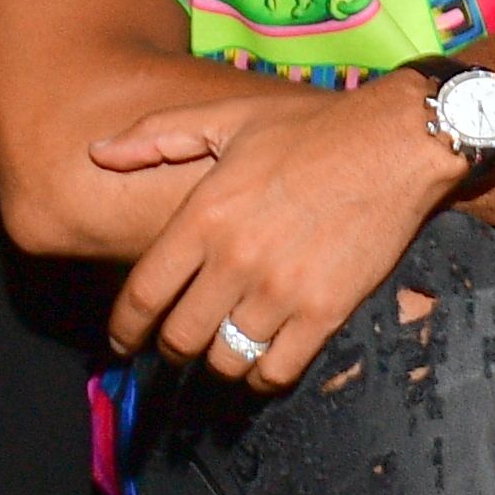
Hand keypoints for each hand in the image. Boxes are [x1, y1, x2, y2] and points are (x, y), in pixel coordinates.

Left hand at [94, 78, 456, 388]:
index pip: (144, 295)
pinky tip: (262, 364)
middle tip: (176, 346)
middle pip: (181, 337)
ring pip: (227, 360)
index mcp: (204, 216)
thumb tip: (97, 153)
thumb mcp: (226, 117)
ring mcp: (282, 291)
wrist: (397, 144)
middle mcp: (235, 260)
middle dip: (170, 349)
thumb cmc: (312, 128)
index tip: (123, 342)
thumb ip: (156, 136)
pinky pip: (279, 370)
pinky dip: (263, 377)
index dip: (125, 329)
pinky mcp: (326, 311)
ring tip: (222, 352)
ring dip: (218, 363)